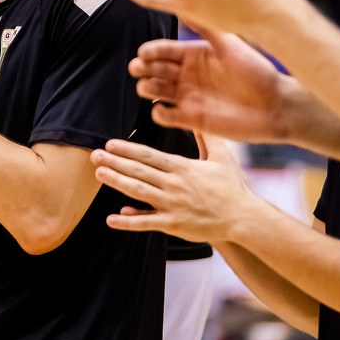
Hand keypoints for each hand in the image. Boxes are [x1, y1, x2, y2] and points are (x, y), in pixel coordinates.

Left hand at [92, 133, 251, 243]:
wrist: (244, 218)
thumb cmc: (232, 188)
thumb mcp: (221, 157)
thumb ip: (207, 137)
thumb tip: (199, 115)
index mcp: (183, 167)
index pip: (149, 156)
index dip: (128, 149)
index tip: (110, 144)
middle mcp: (174, 184)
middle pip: (139, 171)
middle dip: (115, 162)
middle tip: (95, 154)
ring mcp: (172, 205)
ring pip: (139, 192)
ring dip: (117, 182)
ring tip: (100, 174)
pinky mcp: (174, 224)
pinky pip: (147, 223)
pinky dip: (129, 221)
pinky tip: (112, 218)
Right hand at [131, 29, 291, 142]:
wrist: (275, 105)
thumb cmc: (258, 73)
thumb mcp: (231, 45)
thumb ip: (207, 28)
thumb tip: (186, 7)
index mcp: (195, 55)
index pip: (164, 50)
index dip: (151, 51)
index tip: (144, 52)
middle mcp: (188, 75)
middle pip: (155, 69)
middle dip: (144, 68)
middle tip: (139, 68)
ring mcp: (188, 96)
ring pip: (155, 91)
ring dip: (147, 88)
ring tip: (148, 86)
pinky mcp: (191, 118)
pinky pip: (165, 116)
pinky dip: (159, 113)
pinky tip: (164, 108)